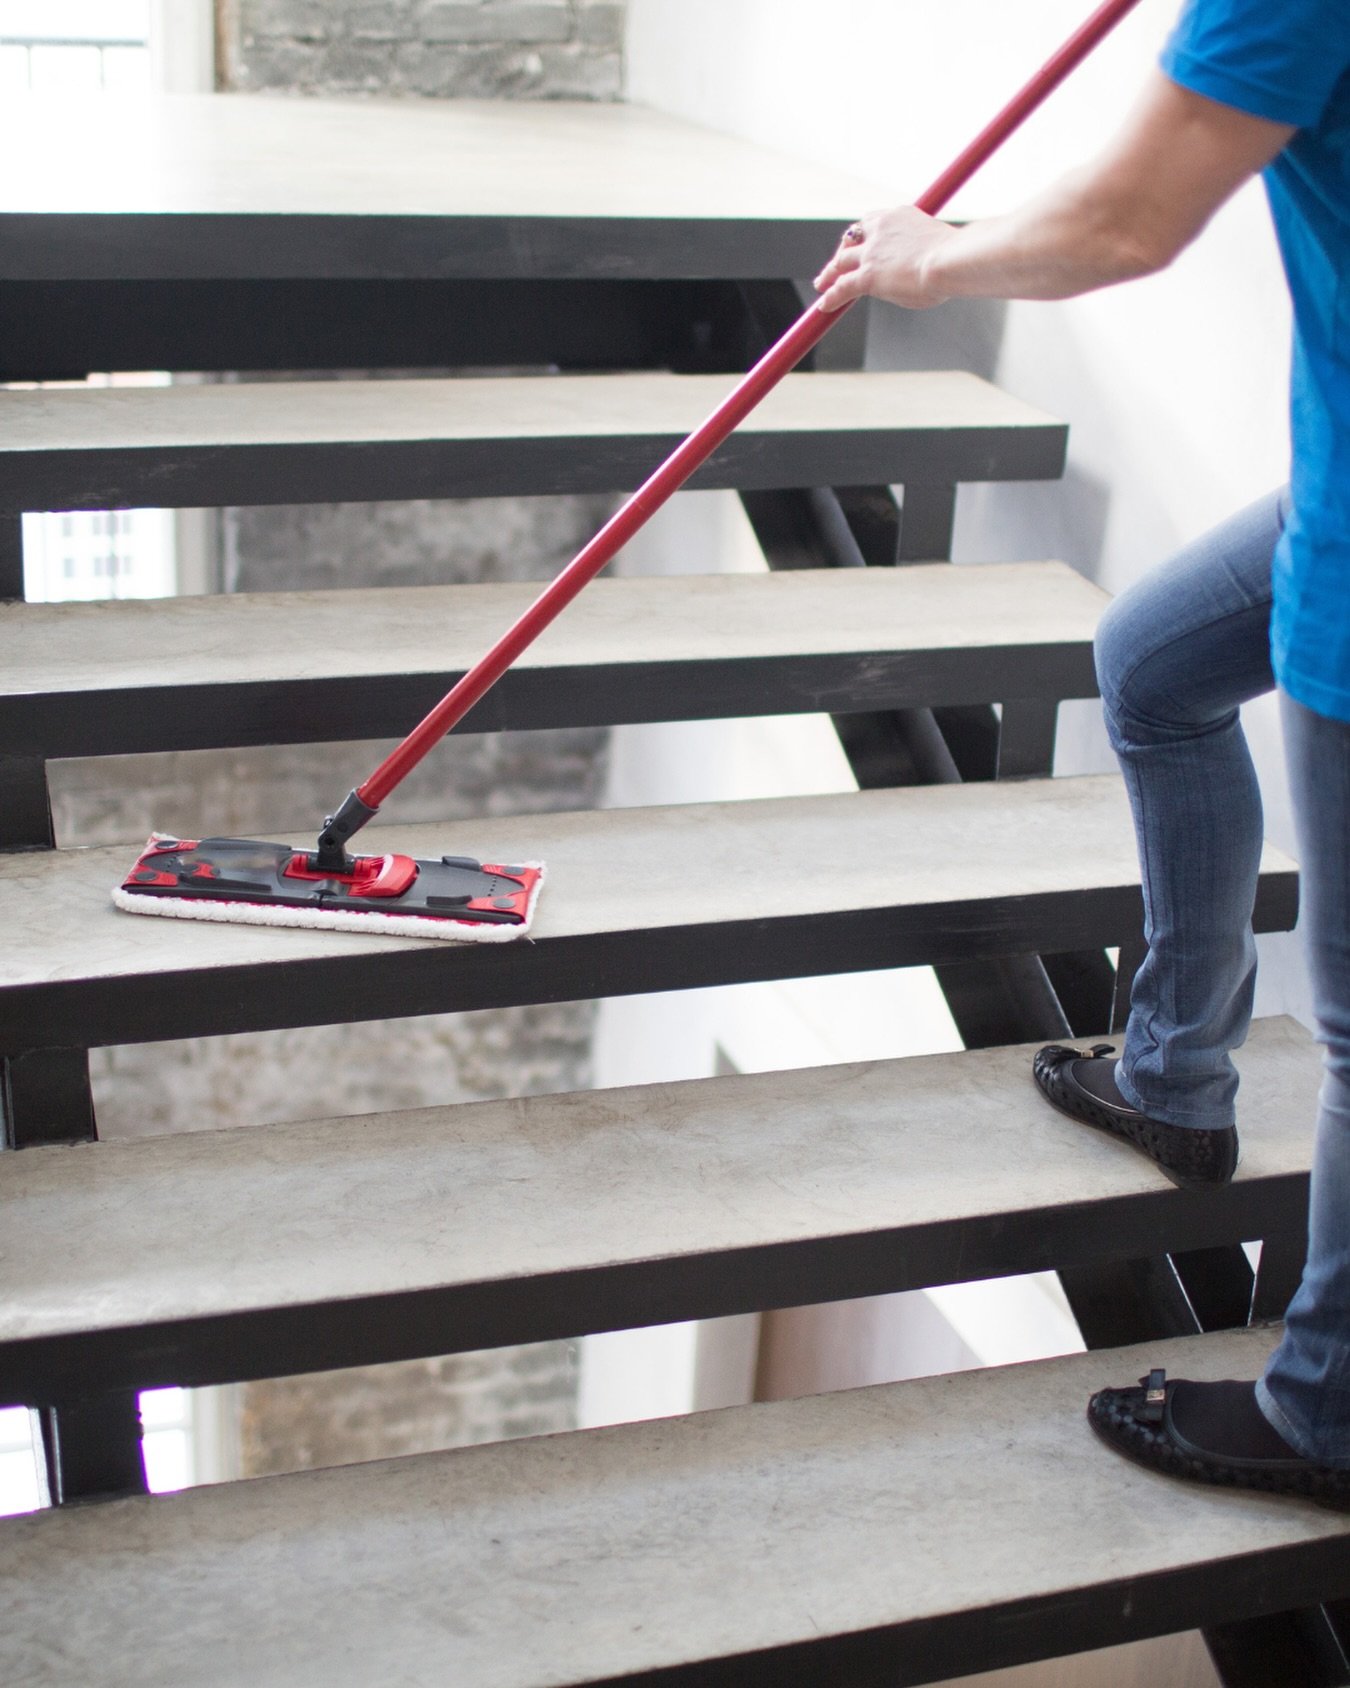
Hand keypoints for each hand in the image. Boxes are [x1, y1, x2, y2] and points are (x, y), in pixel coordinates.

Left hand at [813, 206, 956, 311]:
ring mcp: (872, 253)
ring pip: (841, 262)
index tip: (861, 244)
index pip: (872, 222)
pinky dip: (831, 296)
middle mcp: (881, 229)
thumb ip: (925, 250)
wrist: (952, 261)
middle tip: (835, 265)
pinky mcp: (867, 275)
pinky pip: (842, 286)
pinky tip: (825, 305)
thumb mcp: (938, 245)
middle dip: (842, 253)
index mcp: (899, 216)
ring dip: (830, 274)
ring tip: (822, 284)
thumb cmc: (956, 256)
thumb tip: (931, 264)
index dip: (863, 236)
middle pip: (851, 240)